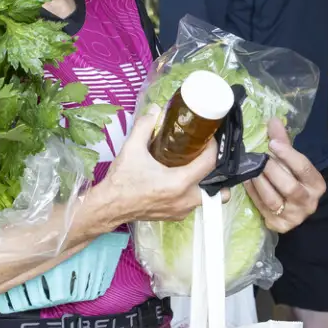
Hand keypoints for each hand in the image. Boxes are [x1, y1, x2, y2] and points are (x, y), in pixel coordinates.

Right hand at [90, 108, 216, 225]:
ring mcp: (181, 211)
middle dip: (217, 173)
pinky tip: (180, 181)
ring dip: (205, 184)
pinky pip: (192, 204)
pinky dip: (192, 193)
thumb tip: (155, 110)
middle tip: (205, 158)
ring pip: (206, 198)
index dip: (212, 147)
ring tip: (194, 168)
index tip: (207, 138)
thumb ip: (145, 126)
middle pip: (218, 190)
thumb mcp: (132, 148)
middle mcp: (185, 200)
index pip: (209, 163)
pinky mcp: (174, 216)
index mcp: (179, 182)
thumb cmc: (122, 180)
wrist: (109, 206)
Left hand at [245, 118, 326, 233]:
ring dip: (259, 183)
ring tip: (249, 169)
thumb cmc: (294, 180)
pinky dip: (253, 194)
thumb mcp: (293, 163)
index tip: (272, 143)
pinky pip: (263, 209)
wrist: (295, 209)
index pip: (304, 167)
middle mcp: (309, 202)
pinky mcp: (280, 226)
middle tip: (258, 158)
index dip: (288, 154)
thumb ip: (284, 143)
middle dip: (271, 170)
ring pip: (273, 200)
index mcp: (317, 184)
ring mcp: (294, 216)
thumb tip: (272, 120)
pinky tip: (246, 181)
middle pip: (289, 186)